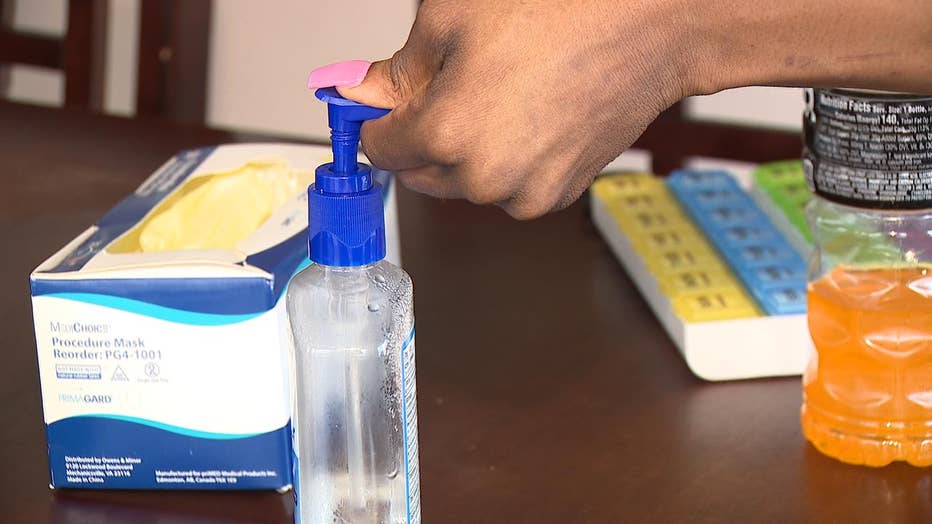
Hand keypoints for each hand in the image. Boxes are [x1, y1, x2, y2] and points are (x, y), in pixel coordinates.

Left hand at [311, 0, 697, 218]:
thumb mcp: (451, 19)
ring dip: (465, 149)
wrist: (652, 23)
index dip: (376, 118)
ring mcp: (524, 192)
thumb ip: (396, 69)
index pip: (378, 148)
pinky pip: (507, 185)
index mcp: (446, 135)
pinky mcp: (558, 194)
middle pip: (419, 170)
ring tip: (501, 92)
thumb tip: (358, 91)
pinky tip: (528, 114)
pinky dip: (505, 159)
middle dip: (421, 133)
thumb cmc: (564, 10)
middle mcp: (484, 178)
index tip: (383, 101)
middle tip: (449, 83)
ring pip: (465, 181)